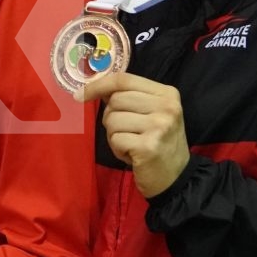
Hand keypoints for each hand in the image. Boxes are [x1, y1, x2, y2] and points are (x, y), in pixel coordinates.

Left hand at [78, 71, 191, 199]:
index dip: (98, 85)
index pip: (124, 79)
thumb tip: (95, 88)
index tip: (80, 94)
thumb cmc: (158, 143)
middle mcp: (166, 107)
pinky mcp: (148, 146)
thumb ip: (129, 98)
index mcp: (167, 94)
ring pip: (112, 120)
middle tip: (127, 132)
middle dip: (111, 117)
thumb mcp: (151, 114)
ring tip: (131, 144)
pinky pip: (115, 139)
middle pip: (115, 100)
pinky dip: (117, 149)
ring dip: (114, 135)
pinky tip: (132, 155)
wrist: (176, 177)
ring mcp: (159, 126)